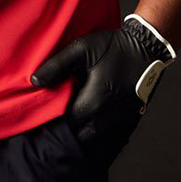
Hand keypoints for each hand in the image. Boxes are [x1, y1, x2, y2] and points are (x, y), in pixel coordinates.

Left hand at [30, 22, 172, 166]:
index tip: (46, 110)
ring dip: (82, 128)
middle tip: (56, 115)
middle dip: (67, 127)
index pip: (66, 123)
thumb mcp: (81, 50)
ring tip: (71, 115)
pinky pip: (107, 129)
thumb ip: (56, 66)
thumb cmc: (113, 47)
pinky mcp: (127, 115)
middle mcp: (105, 117)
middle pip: (80, 133)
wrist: (146, 48)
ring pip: (94, 134)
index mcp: (92, 103)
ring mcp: (118, 119)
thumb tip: (34, 81)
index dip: (54, 119)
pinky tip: (89, 114)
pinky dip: (96, 126)